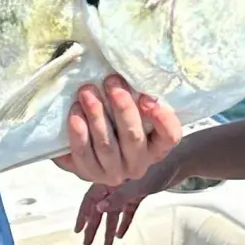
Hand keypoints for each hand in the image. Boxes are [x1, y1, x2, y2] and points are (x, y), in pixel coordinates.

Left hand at [55, 76, 182, 187]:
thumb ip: (136, 98)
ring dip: (96, 116)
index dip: (161, 119)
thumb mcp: (133, 110)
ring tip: (87, 92)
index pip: (170, 137)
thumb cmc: (116, 121)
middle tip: (111, 83)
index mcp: (156, 147)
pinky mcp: (88, 174)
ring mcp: (113, 172)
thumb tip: (129, 71)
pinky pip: (83, 154)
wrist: (88, 148)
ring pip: (106, 146)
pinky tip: (75, 114)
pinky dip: (79, 133)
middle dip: (122, 109)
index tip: (147, 98)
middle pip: (133, 138)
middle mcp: (138, 164)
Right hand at [71, 157, 177, 244]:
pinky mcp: (139, 193)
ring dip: (109, 227)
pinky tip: (120, 233)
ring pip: (114, 211)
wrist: (182, 160)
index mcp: (111, 177)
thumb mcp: (138, 184)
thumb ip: (119, 197)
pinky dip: (124, 222)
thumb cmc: (160, 165)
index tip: (79, 228)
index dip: (84, 214)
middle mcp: (116, 183)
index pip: (91, 198)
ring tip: (107, 244)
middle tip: (88, 242)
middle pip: (101, 207)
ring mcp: (128, 188)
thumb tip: (99, 208)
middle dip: (94, 225)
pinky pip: (128, 210)